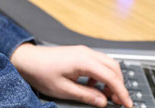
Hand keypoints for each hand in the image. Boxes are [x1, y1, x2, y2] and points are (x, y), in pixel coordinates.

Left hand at [10, 43, 131, 106]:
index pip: (111, 77)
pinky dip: (101, 75)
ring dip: (111, 80)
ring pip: (107, 64)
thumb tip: (103, 101)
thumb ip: (86, 95)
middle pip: (114, 67)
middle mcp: (86, 53)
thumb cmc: (41, 71)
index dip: (122, 92)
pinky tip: (93, 86)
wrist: (27, 59)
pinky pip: (98, 63)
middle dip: (119, 85)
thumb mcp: (64, 90)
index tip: (127, 104)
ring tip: (107, 96)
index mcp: (84, 61)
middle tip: (119, 101)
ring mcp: (83, 52)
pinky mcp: (79, 53)